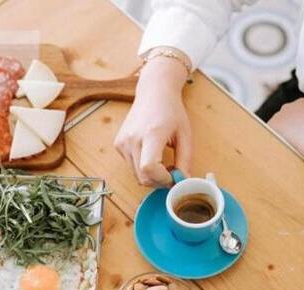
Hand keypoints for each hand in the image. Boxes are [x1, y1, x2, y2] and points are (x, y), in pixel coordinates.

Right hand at [114, 55, 191, 185]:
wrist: (154, 92)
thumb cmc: (171, 110)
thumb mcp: (185, 134)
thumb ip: (185, 160)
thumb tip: (183, 181)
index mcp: (151, 134)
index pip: (149, 168)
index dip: (162, 179)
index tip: (173, 177)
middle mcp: (132, 139)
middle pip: (142, 176)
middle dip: (158, 182)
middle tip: (171, 174)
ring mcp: (123, 142)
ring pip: (136, 175)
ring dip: (150, 176)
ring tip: (162, 164)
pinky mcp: (118, 145)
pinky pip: (130, 166)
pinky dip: (142, 168)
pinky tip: (151, 155)